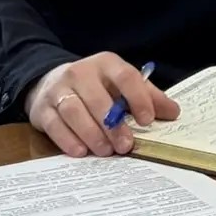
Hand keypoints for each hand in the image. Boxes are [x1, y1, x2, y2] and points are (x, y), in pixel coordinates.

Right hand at [26, 53, 178, 157]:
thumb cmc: (96, 86)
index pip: (126, 77)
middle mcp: (80, 73)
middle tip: (126, 145)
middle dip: (113, 124)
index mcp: (107, 64)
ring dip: (91, 133)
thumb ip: (147, 96)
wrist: (49, 81)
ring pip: (74, 111)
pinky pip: (54, 124)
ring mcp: (58, 90)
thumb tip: (174, 112)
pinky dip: (68, 139)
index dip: (139, 98)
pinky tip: (81, 151)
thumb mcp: (121, 84)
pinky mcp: (41, 108)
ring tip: (106, 151)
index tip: (148, 120)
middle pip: (98, 98)